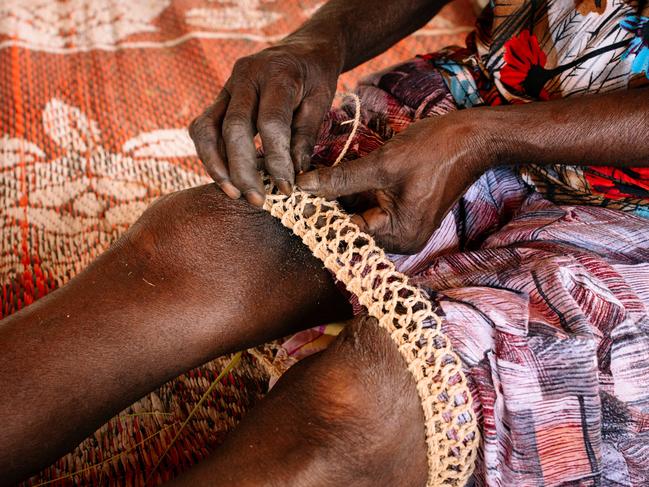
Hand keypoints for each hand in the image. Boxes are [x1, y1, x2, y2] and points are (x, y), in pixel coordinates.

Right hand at [189, 40, 341, 206]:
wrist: (302, 49)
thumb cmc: (315, 79)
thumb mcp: (320, 103)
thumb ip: (305, 137)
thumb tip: (294, 176)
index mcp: (278, 74)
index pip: (271, 123)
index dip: (277, 160)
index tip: (286, 189)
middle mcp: (246, 76)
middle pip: (233, 128)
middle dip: (242, 170)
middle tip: (256, 200)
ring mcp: (227, 86)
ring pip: (207, 128)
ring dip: (216, 166)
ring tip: (234, 193)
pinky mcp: (218, 98)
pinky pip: (203, 128)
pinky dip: (210, 155)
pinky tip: (226, 177)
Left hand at [296, 111, 492, 253]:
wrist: (473, 138)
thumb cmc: (435, 149)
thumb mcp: (382, 164)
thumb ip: (341, 179)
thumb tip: (303, 186)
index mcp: (399, 235)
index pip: (348, 230)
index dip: (319, 213)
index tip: (293, 199)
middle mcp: (402, 239)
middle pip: (353, 225)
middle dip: (329, 204)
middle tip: (300, 185)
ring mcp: (405, 227)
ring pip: (361, 214)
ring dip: (341, 197)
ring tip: (315, 178)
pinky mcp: (406, 213)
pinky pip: (374, 207)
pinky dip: (358, 193)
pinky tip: (339, 176)